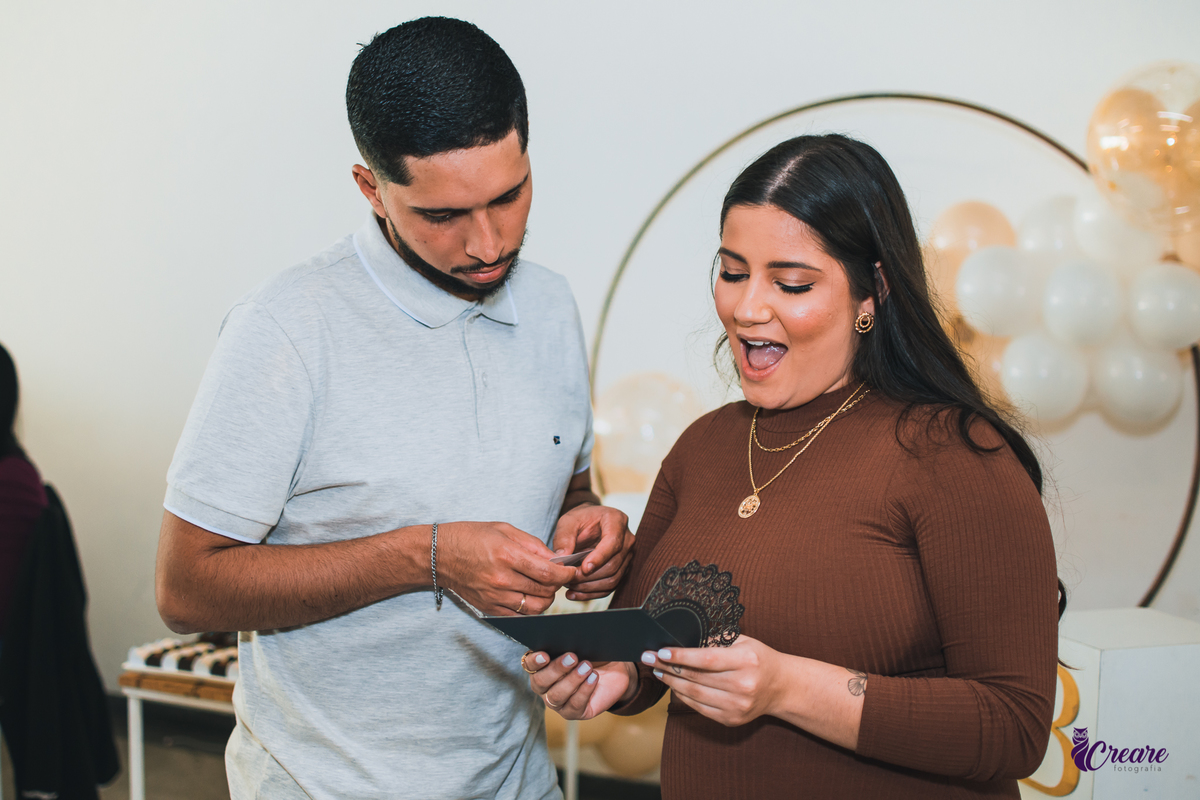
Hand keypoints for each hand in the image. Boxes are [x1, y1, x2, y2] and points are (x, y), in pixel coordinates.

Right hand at [437, 522, 576, 615]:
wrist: (439, 555)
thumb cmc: (471, 536)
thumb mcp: (504, 529)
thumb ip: (533, 544)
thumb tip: (556, 557)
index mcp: (507, 555)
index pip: (548, 572)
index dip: (566, 573)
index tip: (571, 570)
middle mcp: (501, 579)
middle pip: (545, 592)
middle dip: (557, 584)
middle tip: (557, 576)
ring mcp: (494, 596)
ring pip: (535, 608)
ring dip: (546, 599)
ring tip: (544, 586)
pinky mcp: (489, 608)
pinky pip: (519, 616)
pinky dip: (529, 607)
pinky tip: (528, 595)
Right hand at [523, 650, 636, 719]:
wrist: (614, 670)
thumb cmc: (593, 654)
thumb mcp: (583, 643)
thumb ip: (571, 639)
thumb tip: (567, 632)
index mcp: (542, 666)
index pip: (529, 665)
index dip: (534, 661)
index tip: (545, 655)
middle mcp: (545, 686)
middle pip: (540, 682)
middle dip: (556, 669)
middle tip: (573, 657)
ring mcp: (558, 702)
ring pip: (556, 696)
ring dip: (572, 680)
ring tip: (587, 667)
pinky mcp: (573, 712)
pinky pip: (574, 705)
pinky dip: (585, 690)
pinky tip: (594, 678)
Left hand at [551, 503, 633, 600]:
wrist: (589, 524)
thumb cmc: (580, 519)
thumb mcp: (568, 521)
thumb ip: (564, 537)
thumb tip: (562, 557)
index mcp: (616, 521)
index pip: (613, 542)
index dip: (600, 557)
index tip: (584, 568)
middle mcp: (627, 539)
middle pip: (613, 565)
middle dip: (589, 576)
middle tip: (568, 578)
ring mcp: (627, 556)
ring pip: (613, 579)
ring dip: (589, 587)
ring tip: (569, 585)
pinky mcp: (621, 570)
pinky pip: (610, 587)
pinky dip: (591, 594)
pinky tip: (574, 593)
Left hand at [641, 635, 780, 726]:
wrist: (782, 687)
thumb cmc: (758, 658)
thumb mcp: (742, 642)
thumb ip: (714, 641)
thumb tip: (681, 641)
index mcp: (746, 661)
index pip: (706, 659)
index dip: (681, 656)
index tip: (661, 651)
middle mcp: (743, 686)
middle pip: (696, 678)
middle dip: (668, 668)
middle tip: (650, 659)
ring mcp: (737, 706)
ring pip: (694, 695)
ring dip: (672, 683)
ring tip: (659, 671)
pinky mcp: (732, 720)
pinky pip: (700, 708)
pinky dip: (684, 696)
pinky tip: (675, 685)